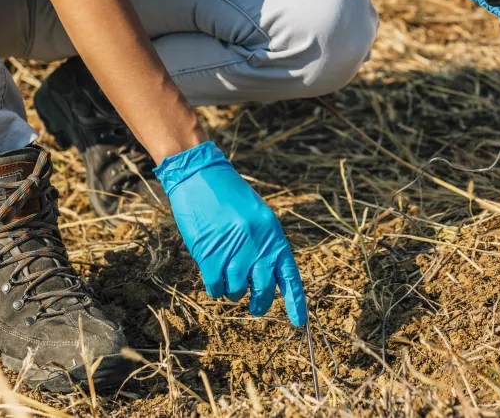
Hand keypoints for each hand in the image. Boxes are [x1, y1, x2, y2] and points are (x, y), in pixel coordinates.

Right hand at [154, 142, 306, 326]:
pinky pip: (216, 287)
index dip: (295, 302)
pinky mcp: (210, 256)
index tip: (299, 322)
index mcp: (273, 235)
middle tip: (254, 307)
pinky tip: (213, 276)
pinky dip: (215, 287)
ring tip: (227, 274)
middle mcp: (257, 246)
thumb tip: (268, 277)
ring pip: (237, 291)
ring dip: (232, 290)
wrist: (201, 177)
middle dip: (259, 303)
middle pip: (263, 290)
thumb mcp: (257, 217)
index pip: (289, 276)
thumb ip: (265, 244)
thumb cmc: (229, 197)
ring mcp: (234, 252)